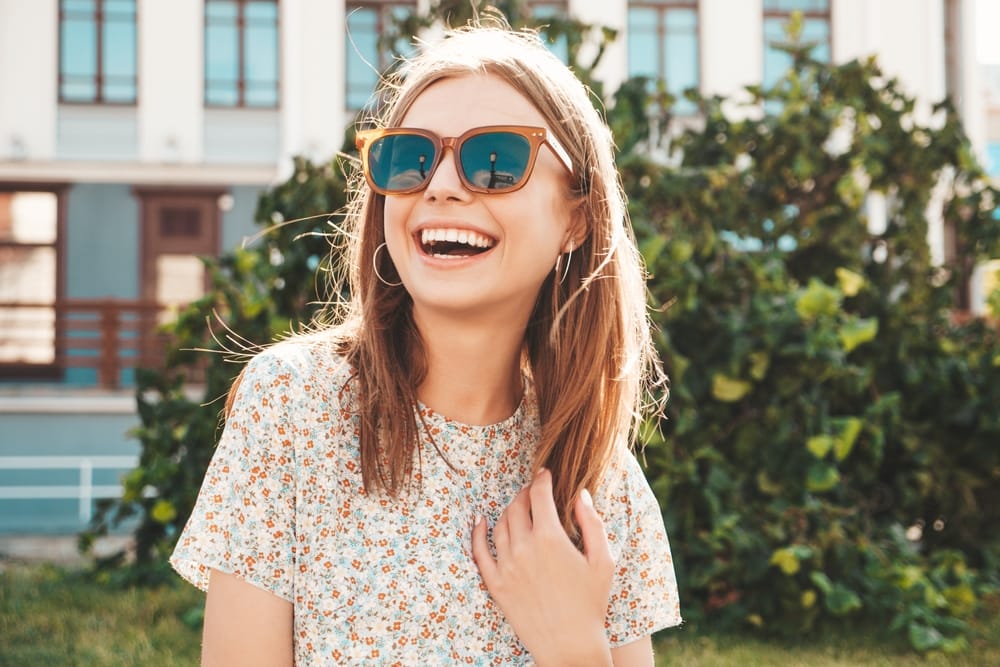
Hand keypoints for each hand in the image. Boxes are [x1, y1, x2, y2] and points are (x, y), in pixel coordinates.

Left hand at [471, 469, 614, 666]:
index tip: (544, 474)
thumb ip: (593, 523)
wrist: (570, 646)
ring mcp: (506, 566)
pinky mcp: (495, 584)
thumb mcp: (603, 561)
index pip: (539, 495)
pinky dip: (478, 532)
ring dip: (509, 510)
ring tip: (518, 507)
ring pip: (500, 524)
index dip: (541, 479)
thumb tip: (580, 494)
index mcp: (551, 538)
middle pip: (517, 506)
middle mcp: (524, 547)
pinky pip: (480, 551)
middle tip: (533, 492)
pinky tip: (480, 521)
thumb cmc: (591, 604)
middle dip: (526, 494)